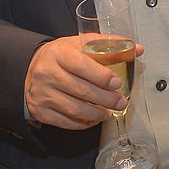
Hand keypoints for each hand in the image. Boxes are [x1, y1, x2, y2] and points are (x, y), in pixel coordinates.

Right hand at [24, 36, 142, 129]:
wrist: (31, 68)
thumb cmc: (62, 56)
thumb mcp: (80, 44)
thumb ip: (108, 46)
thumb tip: (137, 49)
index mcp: (58, 53)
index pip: (81, 65)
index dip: (101, 76)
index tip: (117, 83)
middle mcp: (46, 73)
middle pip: (81, 90)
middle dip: (106, 99)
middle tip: (121, 102)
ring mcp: (41, 93)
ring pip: (74, 109)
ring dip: (97, 114)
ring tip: (110, 112)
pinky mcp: (39, 110)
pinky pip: (64, 122)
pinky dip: (82, 124)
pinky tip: (94, 120)